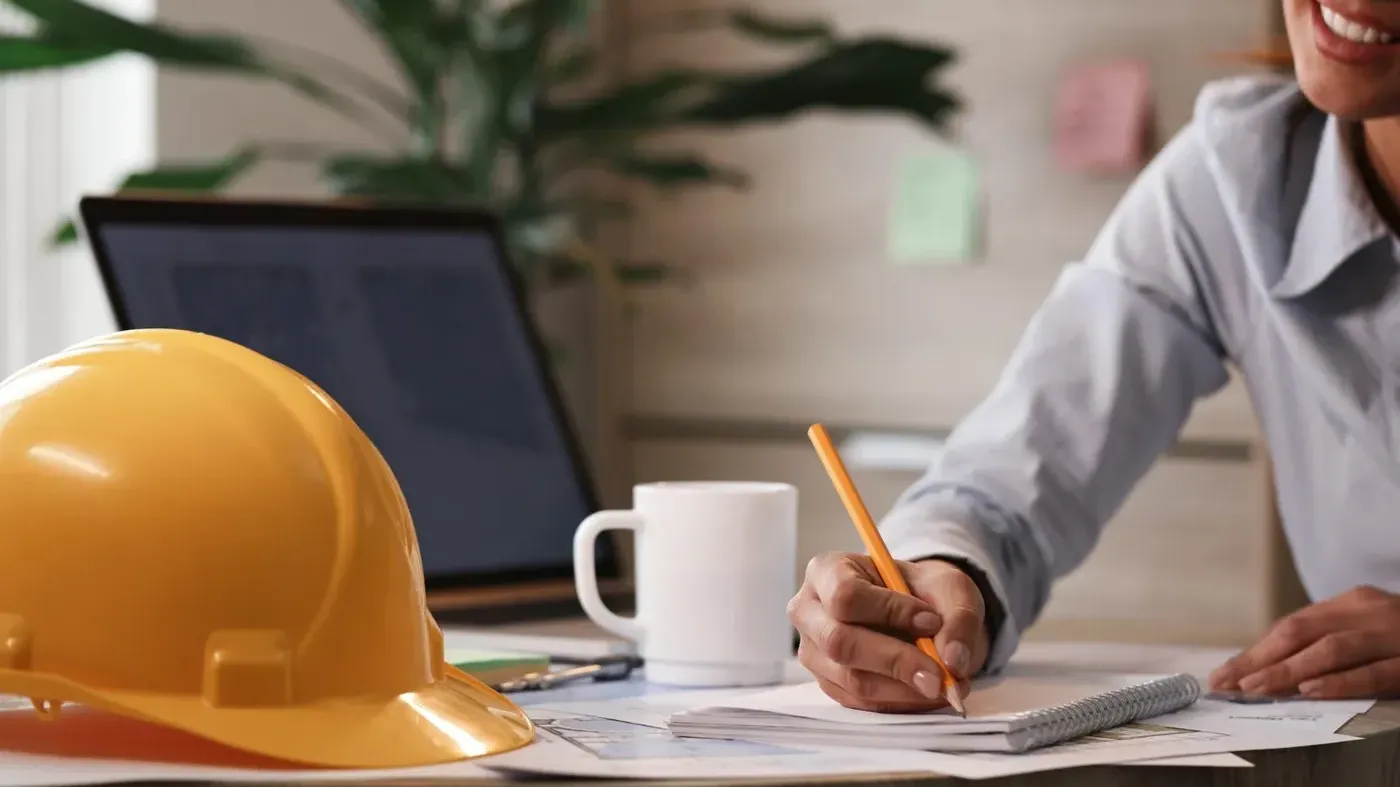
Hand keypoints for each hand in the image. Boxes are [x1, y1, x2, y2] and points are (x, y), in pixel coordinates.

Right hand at [786, 551, 989, 712]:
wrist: (917, 615)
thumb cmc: (924, 592)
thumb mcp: (950, 588)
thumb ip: (958, 619)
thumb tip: (953, 660)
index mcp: (827, 571)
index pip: (845, 595)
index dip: (889, 611)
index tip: (931, 621)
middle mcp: (809, 612)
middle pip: (839, 642)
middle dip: (895, 661)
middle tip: (940, 674)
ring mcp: (814, 652)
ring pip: (852, 679)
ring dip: (904, 688)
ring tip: (945, 683)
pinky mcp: (829, 684)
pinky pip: (862, 703)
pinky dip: (900, 702)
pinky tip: (927, 692)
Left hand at [1208, 585, 1399, 698]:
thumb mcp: (1369, 629)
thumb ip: (1329, 640)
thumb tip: (1269, 668)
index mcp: (1354, 602)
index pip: (1292, 626)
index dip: (1256, 650)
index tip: (1223, 674)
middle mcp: (1372, 611)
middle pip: (1302, 634)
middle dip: (1260, 660)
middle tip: (1228, 684)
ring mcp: (1396, 635)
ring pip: (1331, 650)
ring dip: (1288, 671)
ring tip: (1255, 688)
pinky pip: (1374, 672)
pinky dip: (1340, 682)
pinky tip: (1310, 690)